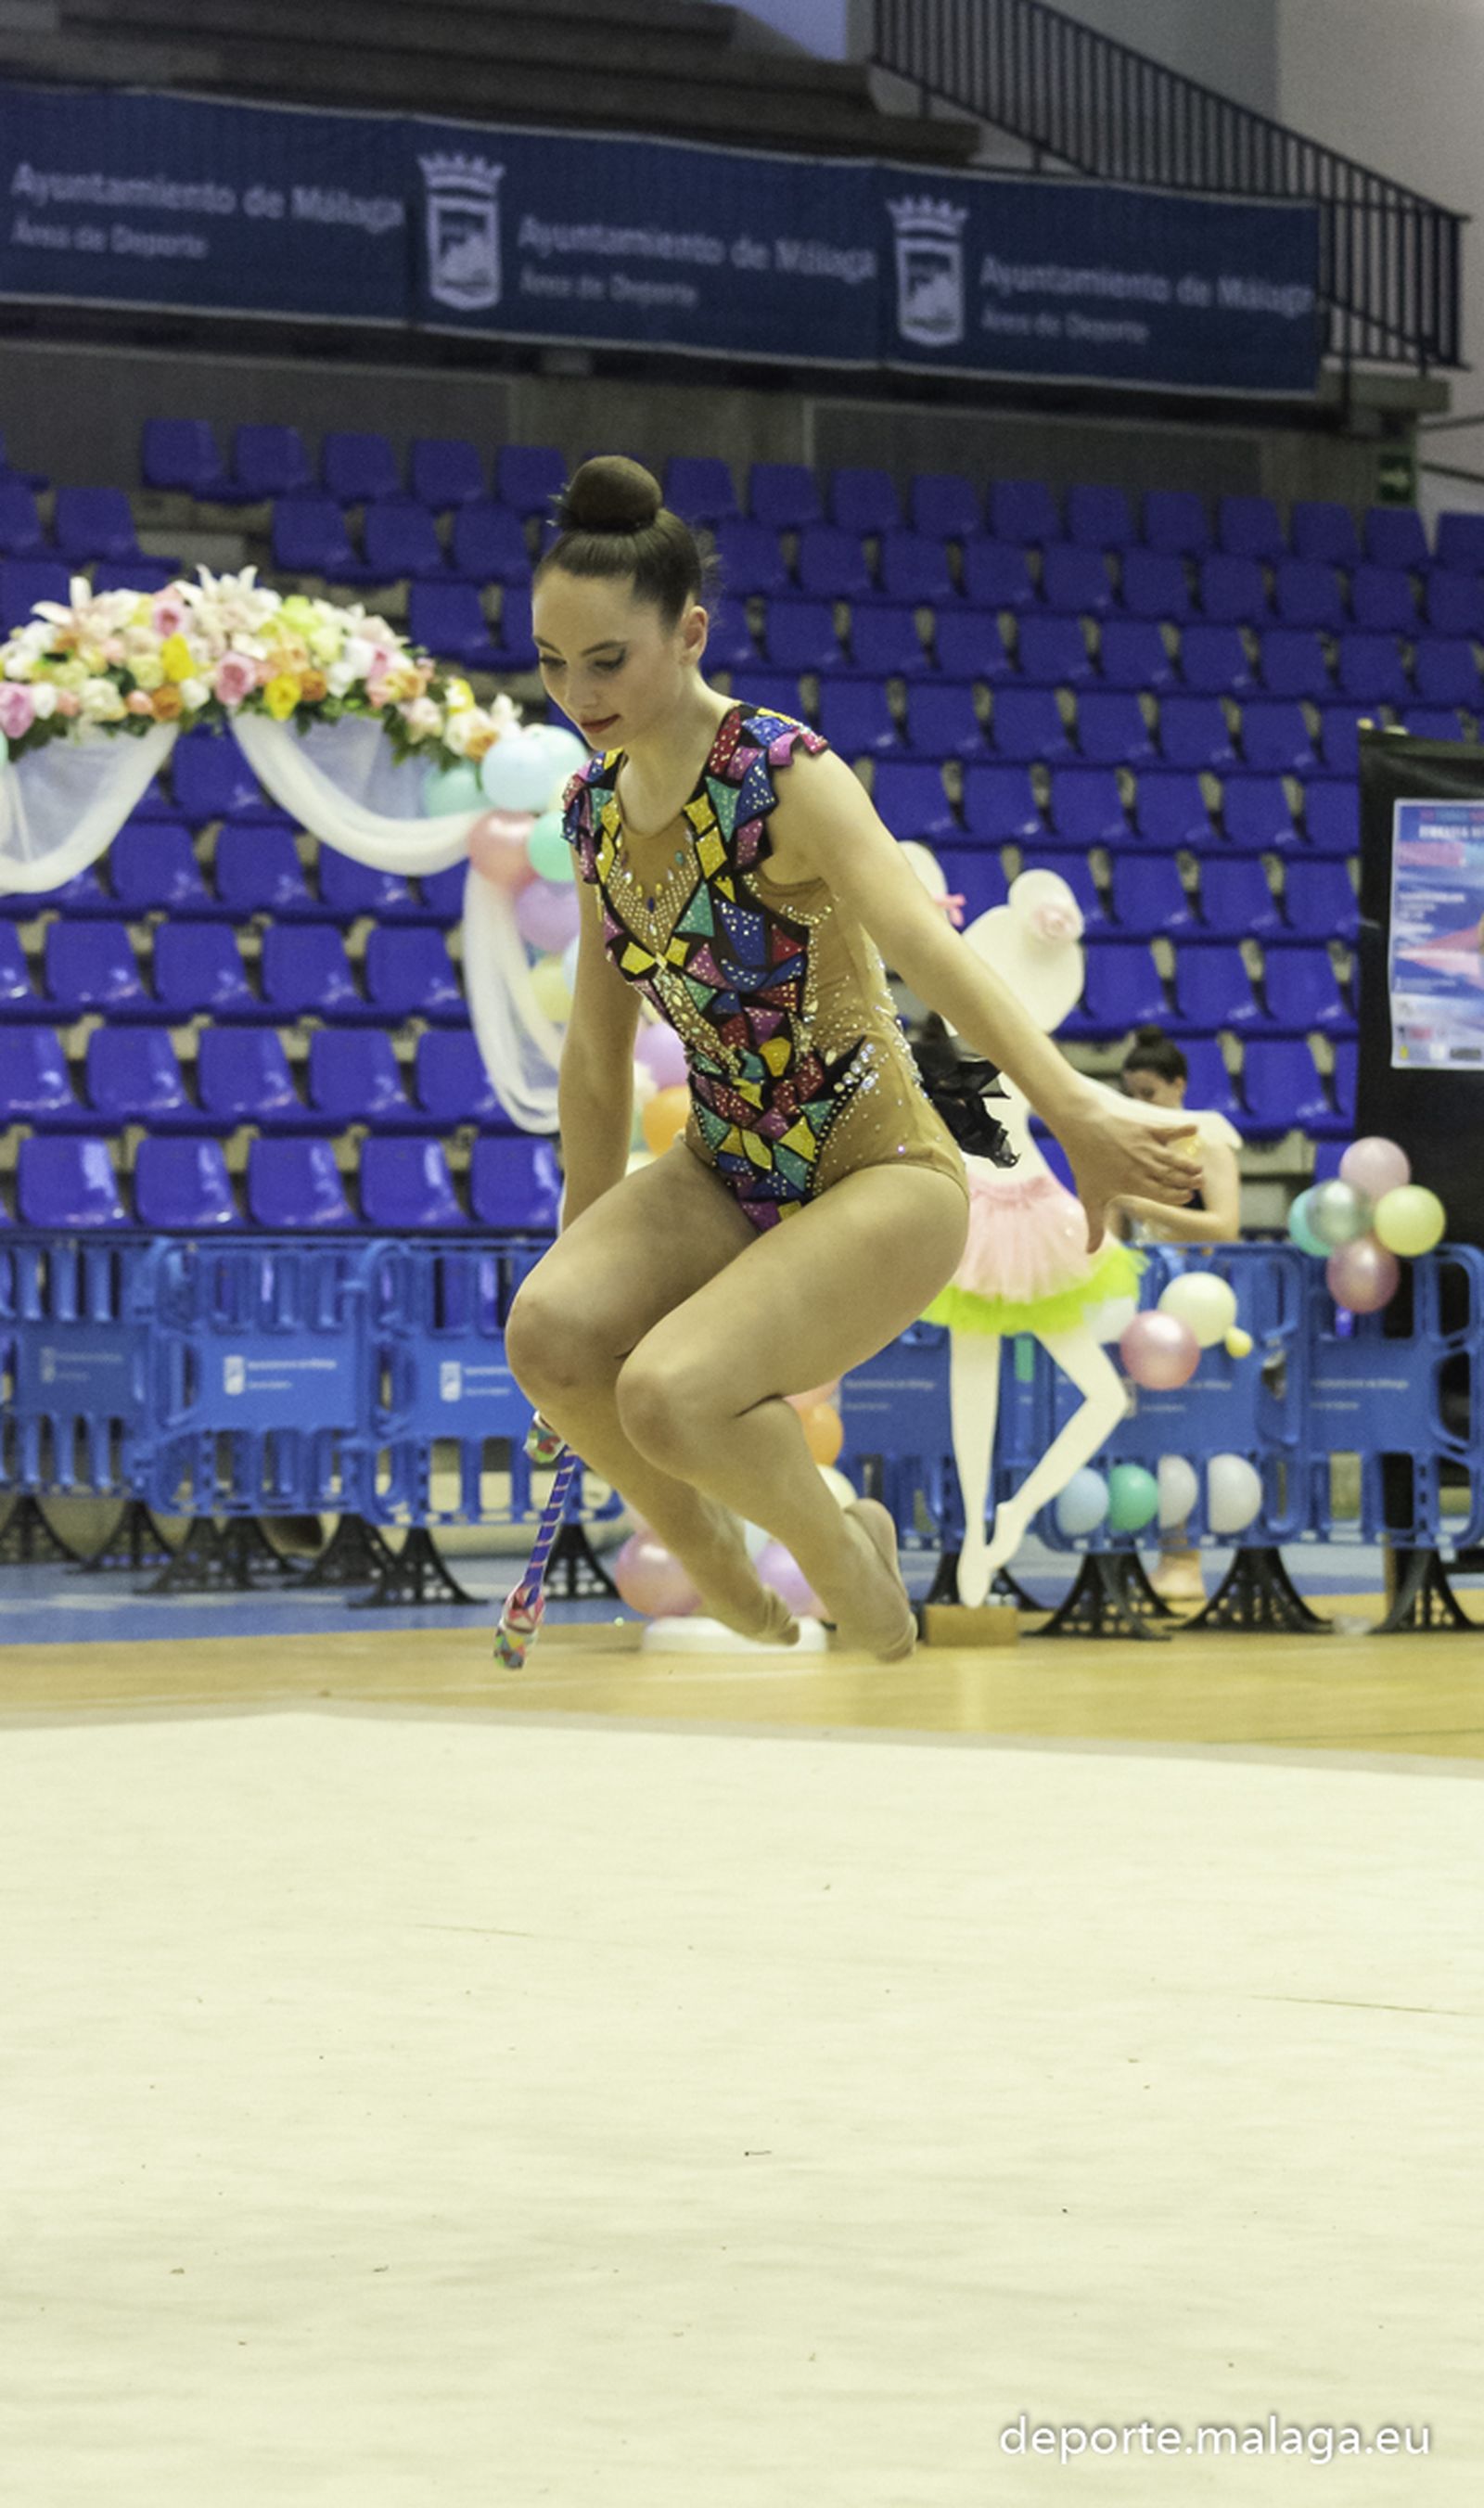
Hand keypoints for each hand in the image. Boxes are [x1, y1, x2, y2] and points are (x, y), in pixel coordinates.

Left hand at [1051, 1089, 1201, 1253]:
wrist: (1080, 1128)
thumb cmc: (1085, 1164)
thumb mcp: (1089, 1197)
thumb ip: (1095, 1226)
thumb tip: (1089, 1253)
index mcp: (1133, 1185)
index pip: (1162, 1195)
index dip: (1177, 1197)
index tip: (1188, 1198)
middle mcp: (1143, 1167)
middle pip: (1172, 1177)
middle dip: (1188, 1182)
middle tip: (1200, 1183)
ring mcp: (1147, 1147)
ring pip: (1174, 1159)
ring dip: (1188, 1164)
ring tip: (1199, 1169)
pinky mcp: (1147, 1129)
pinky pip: (1169, 1130)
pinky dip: (1183, 1130)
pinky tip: (1195, 1129)